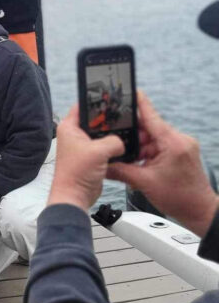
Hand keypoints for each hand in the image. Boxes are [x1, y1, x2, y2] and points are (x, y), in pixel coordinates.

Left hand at [47, 104, 123, 210]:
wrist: (75, 196)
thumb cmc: (77, 173)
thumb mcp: (99, 151)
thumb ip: (114, 141)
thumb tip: (121, 142)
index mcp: (69, 127)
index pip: (82, 106)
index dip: (96, 101)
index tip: (110, 98)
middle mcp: (74, 135)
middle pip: (94, 120)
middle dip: (108, 121)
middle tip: (123, 117)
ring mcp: (82, 147)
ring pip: (101, 135)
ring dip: (111, 137)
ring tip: (124, 133)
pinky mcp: (90, 157)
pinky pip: (104, 147)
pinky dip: (112, 148)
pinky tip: (122, 148)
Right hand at [107, 92, 217, 237]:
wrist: (199, 211)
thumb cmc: (181, 198)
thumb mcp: (144, 183)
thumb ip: (120, 171)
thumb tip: (103, 165)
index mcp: (173, 143)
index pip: (151, 116)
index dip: (139, 103)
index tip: (131, 91)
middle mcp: (180, 141)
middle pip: (150, 129)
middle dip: (134, 138)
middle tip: (118, 144)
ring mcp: (182, 146)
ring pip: (153, 139)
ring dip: (141, 149)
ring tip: (132, 162)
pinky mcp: (182, 153)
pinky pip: (160, 147)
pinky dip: (149, 154)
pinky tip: (141, 164)